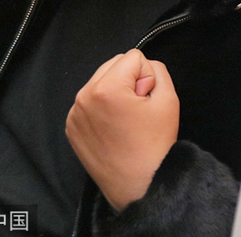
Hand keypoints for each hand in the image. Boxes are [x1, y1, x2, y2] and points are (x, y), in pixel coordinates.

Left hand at [66, 49, 179, 210]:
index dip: (147, 76)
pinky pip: (89, 101)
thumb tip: (143, 69)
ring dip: (115, 92)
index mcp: (107, 88)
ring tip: (126, 119)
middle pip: (113, 64)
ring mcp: (74, 113)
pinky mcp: (71, 126)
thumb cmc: (154, 144)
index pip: (133, 57)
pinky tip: (113, 128)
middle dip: (129, 80)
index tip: (147, 100)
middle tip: (138, 109)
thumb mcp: (169, 99)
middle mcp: (84, 96)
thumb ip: (158, 70)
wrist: (138, 184)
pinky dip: (102, 108)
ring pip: (100, 81)